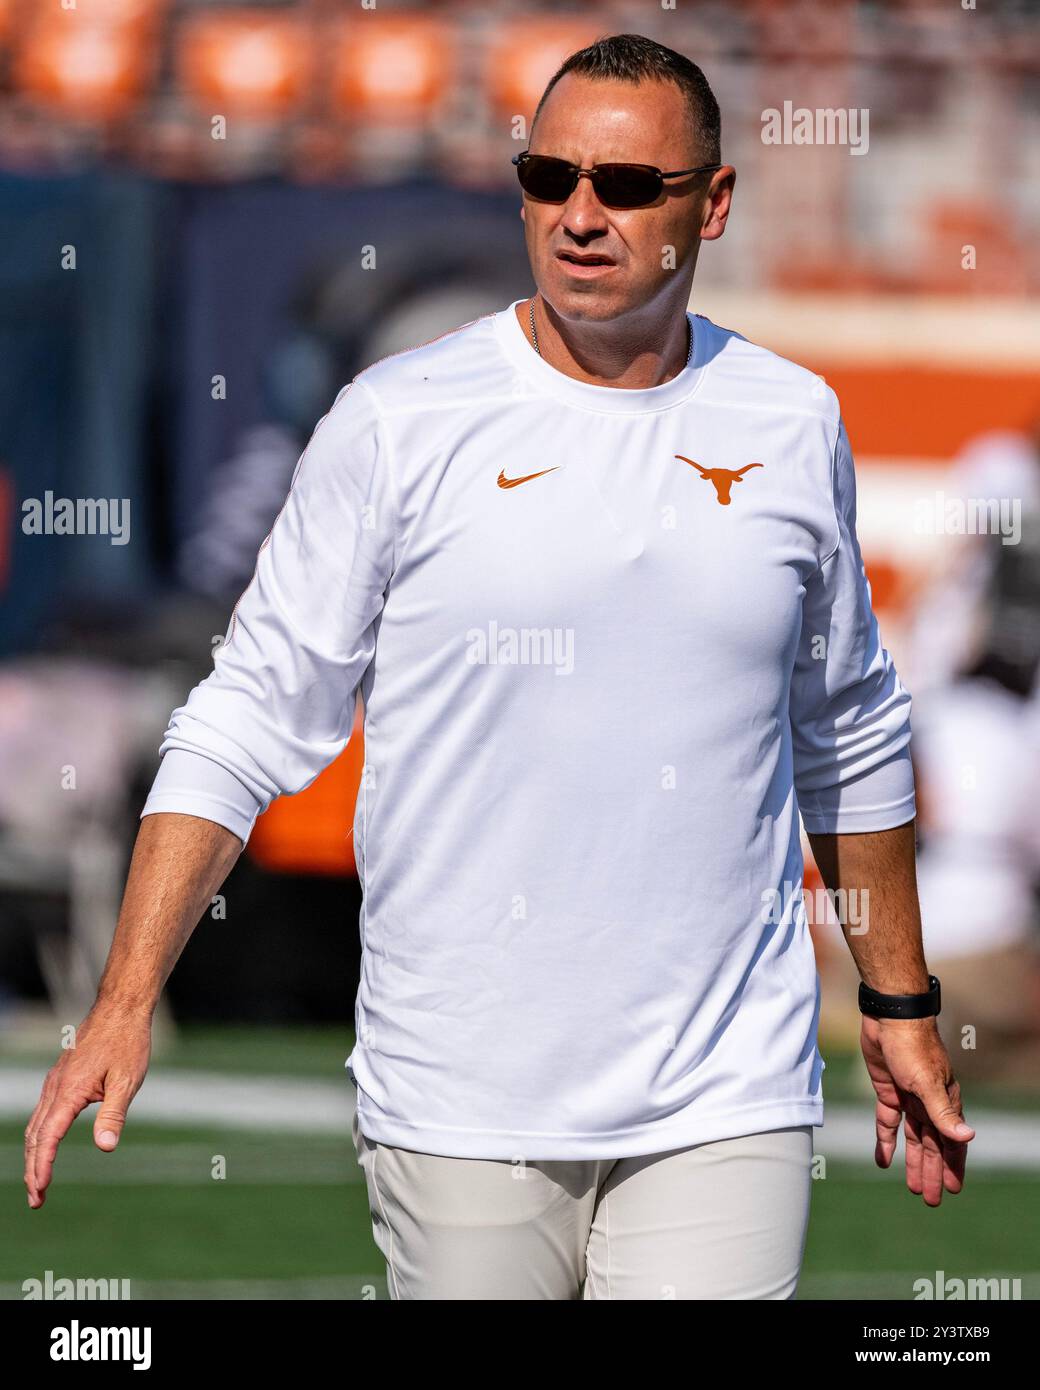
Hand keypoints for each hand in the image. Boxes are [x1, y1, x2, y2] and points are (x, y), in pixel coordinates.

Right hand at [24, 1001, 151, 1208]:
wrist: (120, 1009)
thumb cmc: (127, 1043)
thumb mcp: (127, 1081)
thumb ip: (114, 1115)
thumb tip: (105, 1148)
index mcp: (69, 1091)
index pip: (49, 1138)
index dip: (42, 1167)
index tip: (40, 1191)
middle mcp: (56, 1087)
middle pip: (36, 1137)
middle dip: (33, 1170)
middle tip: (37, 1200)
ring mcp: (55, 1081)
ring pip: (36, 1125)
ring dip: (34, 1155)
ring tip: (38, 1181)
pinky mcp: (60, 1077)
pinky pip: (42, 1112)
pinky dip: (39, 1135)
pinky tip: (46, 1145)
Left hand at [860, 1013, 974, 1205]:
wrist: (889, 1018)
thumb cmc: (913, 1048)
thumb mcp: (928, 1084)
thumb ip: (944, 1114)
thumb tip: (968, 1138)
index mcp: (944, 1103)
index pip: (952, 1142)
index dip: (953, 1166)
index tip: (952, 1190)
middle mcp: (928, 1104)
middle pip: (932, 1145)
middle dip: (932, 1172)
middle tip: (930, 1199)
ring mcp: (908, 1098)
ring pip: (913, 1138)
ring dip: (913, 1161)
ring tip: (913, 1187)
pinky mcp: (887, 1091)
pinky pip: (887, 1122)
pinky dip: (885, 1141)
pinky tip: (882, 1160)